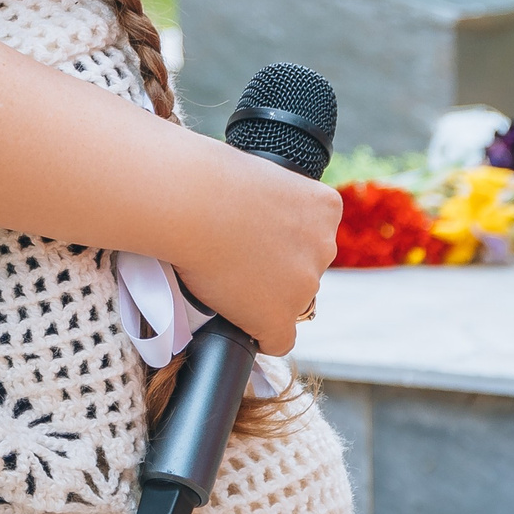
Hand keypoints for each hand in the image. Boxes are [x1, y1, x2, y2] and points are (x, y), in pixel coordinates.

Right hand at [176, 157, 340, 355]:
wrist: (189, 202)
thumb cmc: (206, 177)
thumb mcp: (256, 174)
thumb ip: (268, 200)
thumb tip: (249, 217)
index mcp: (324, 207)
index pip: (313, 234)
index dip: (279, 237)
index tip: (252, 232)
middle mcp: (323, 247)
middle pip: (303, 268)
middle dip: (275, 266)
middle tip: (233, 254)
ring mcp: (305, 285)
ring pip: (289, 302)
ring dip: (263, 295)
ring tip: (222, 275)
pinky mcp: (278, 317)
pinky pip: (277, 339)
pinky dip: (258, 334)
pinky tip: (238, 321)